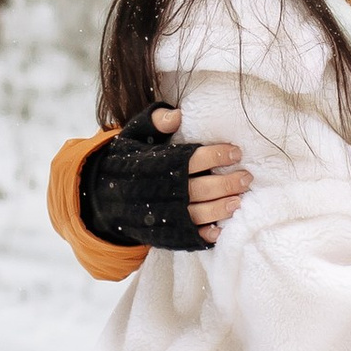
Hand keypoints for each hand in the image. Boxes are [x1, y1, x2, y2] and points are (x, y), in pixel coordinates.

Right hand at [79, 108, 252, 252]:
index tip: (236, 151)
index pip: (193, 159)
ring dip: (222, 208)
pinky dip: (206, 234)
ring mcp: (164, 215)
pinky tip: (221, 228)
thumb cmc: (128, 160)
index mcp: (157, 165)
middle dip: (227, 183)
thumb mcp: (136, 134)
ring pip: (199, 214)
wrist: (103, 196)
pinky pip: (189, 236)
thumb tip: (178, 114)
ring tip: (240, 201)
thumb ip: (157, 122)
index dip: (217, 155)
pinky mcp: (164, 233)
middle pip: (201, 189)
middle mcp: (161, 192)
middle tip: (247, 177)